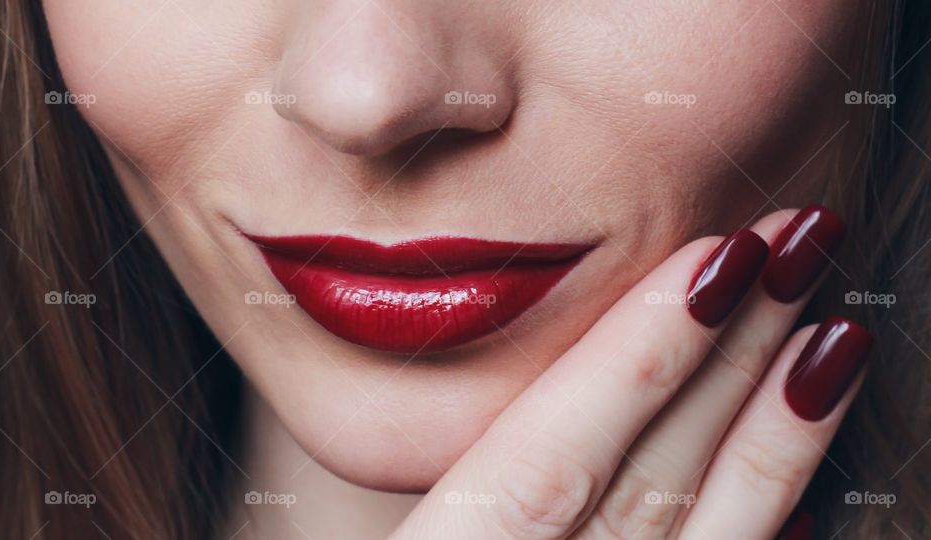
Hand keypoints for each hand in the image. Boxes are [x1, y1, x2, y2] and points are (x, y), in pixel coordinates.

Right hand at [391, 208, 868, 538]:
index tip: (709, 262)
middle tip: (793, 246)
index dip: (632, 360)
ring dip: (772, 439)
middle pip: (648, 482)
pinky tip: (802, 498)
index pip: (545, 466)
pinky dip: (755, 535)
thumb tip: (450, 338)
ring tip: (828, 338)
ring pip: (705, 539)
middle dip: (727, 359)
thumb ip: (426, 492)